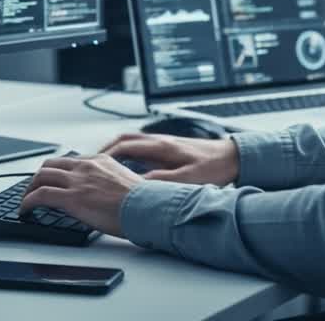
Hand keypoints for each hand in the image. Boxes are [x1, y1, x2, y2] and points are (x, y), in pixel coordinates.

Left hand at [19, 155, 141, 236]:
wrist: (147, 207)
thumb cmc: (143, 201)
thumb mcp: (126, 182)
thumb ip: (110, 182)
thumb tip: (106, 193)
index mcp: (101, 161)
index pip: (70, 161)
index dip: (58, 171)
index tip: (54, 179)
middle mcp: (86, 166)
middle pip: (51, 165)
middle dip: (40, 176)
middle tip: (35, 188)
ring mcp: (77, 181)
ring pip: (41, 177)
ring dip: (30, 188)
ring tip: (26, 200)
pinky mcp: (71, 198)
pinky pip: (40, 195)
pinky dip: (27, 202)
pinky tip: (25, 210)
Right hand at [99, 133, 238, 185]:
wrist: (232, 157)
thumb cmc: (214, 167)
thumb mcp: (187, 180)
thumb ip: (160, 182)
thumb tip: (136, 186)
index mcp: (162, 147)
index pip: (124, 146)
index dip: (105, 155)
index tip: (92, 164)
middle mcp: (160, 141)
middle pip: (124, 140)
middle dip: (105, 150)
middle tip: (91, 163)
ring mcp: (165, 143)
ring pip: (133, 142)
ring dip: (116, 151)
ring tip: (104, 165)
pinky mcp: (170, 148)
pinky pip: (142, 147)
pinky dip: (129, 154)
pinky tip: (127, 166)